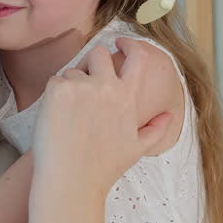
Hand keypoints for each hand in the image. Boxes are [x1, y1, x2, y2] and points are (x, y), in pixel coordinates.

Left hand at [31, 45, 172, 200]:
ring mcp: (81, 86)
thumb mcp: (137, 149)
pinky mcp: (58, 89)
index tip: (122, 42)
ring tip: (69, 116)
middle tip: (84, 83)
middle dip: (91, 63)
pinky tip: (57, 117)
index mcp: (127, 96)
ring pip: (73, 71)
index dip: (131, 45)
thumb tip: (169, 115)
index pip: (137, 58)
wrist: (71, 180)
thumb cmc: (103, 168)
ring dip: (70, 85)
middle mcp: (106, 86)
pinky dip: (54, 94)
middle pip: (98, 54)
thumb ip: (156, 129)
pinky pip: (55, 80)